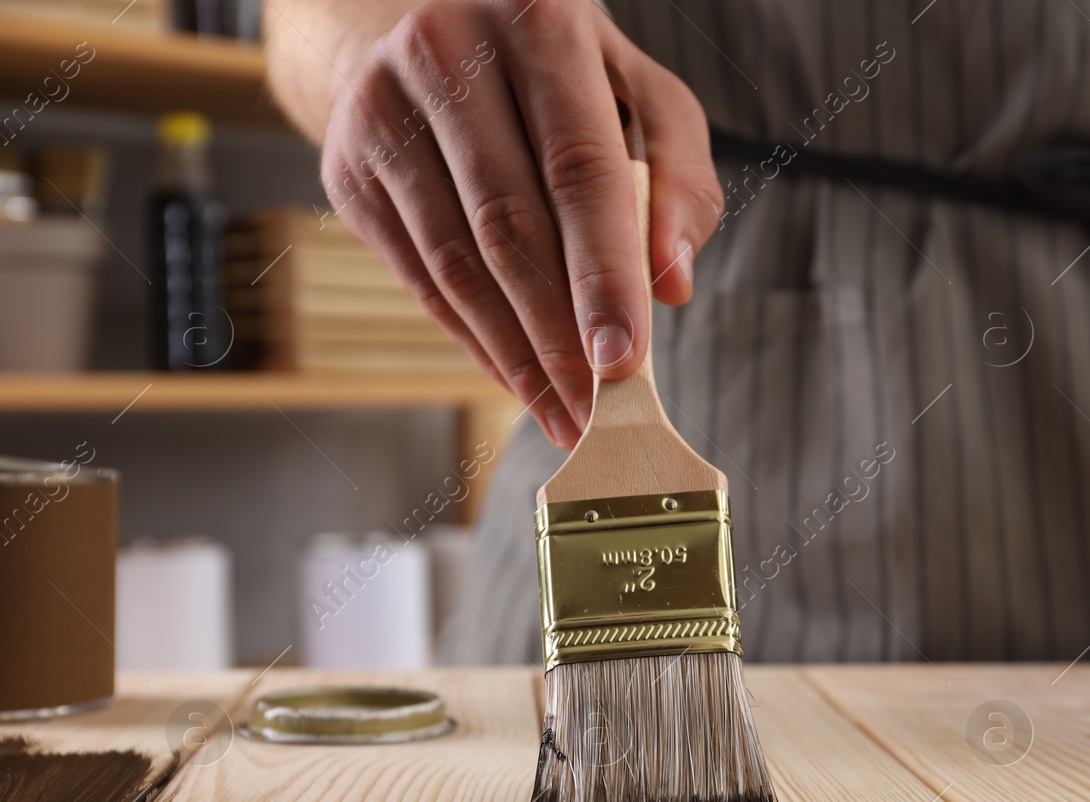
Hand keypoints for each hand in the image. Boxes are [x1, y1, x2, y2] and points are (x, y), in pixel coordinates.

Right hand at [316, 0, 722, 447]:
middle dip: (557, 333)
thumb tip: (671, 283)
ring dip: (513, 353)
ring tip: (561, 412)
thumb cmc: (564, 78)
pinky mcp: (346, 167)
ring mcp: (381, 110)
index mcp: (534, 18)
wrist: (432, 33)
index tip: (623, 356)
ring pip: (455, 260)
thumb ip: (680, 177)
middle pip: (509, 224)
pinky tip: (516, 378)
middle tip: (595, 408)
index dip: (602, 272)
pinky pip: (418, 275)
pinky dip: (473, 338)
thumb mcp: (643, 97)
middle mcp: (444, 51)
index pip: (578, 168)